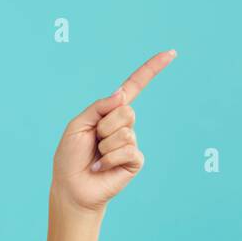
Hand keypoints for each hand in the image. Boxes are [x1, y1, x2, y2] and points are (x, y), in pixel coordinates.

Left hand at [51, 49, 177, 213]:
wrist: (71, 187)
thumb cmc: (70, 156)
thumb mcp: (78, 124)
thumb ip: (99, 107)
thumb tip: (122, 93)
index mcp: (109, 112)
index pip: (134, 87)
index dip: (151, 70)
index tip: (171, 53)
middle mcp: (123, 125)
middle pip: (126, 110)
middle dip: (104, 126)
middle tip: (94, 141)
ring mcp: (131, 142)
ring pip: (125, 131)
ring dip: (105, 145)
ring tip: (97, 156)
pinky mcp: (135, 161)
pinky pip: (128, 150)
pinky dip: (110, 159)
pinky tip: (102, 167)